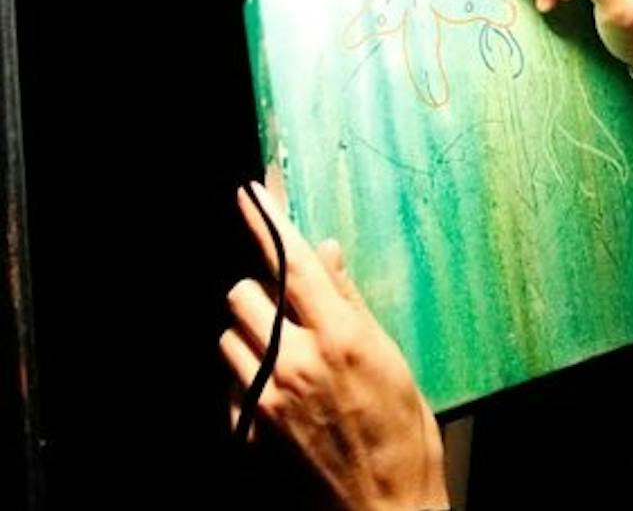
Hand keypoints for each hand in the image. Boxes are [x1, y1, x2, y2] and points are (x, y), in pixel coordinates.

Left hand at [221, 183, 447, 510]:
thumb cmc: (403, 438)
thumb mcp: (393, 361)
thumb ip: (352, 305)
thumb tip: (326, 255)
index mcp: (342, 338)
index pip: (292, 263)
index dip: (266, 222)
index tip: (248, 195)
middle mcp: (296, 363)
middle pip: (243, 295)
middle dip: (260, 293)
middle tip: (288, 310)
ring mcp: (265, 400)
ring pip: (228, 338)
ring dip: (250, 337)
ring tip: (286, 359)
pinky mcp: (246, 432)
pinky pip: (227, 384)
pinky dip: (246, 379)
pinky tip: (279, 398)